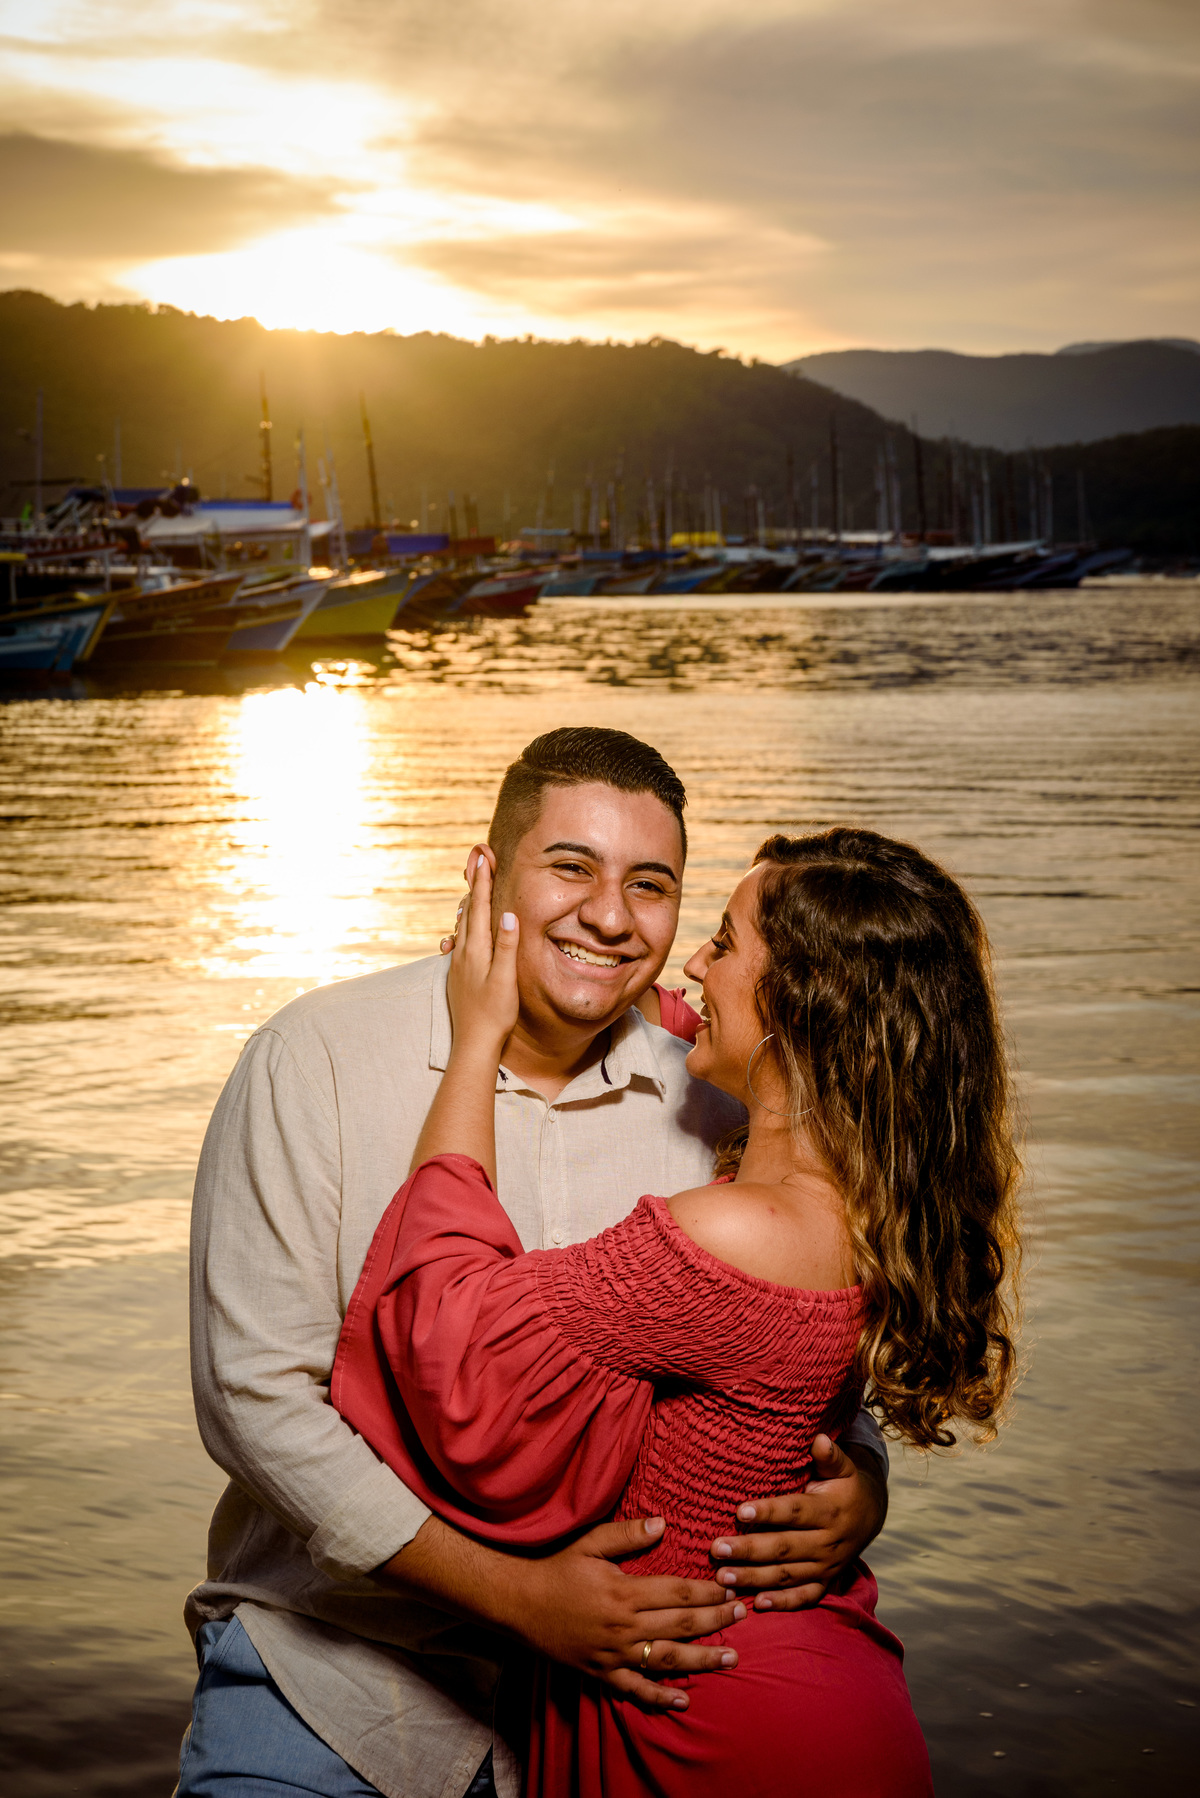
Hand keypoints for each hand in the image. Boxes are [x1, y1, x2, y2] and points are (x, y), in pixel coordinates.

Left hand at [445, 849, 518, 1056]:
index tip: (483, 858)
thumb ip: (507, 946)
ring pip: (462, 926)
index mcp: (476, 951)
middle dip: (474, 885)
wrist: (474, 1044)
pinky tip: (460, 931)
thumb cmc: (494, 1014)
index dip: (482, 882)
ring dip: (468, 904)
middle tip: (477, 862)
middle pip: (467, 911)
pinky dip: (464, 927)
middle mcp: (463, 954)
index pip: (479, 908)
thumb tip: (510, 914)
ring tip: (471, 888)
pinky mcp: (458, 976)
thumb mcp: (505, 979)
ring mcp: (458, 965)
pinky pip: (460, 942)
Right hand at [518, 1516, 744, 1710]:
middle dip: (716, 1621)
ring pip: (667, 1659)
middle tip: (744, 1615)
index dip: (708, 1592)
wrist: (518, 1603)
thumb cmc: (555, 1567)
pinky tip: (684, 1700)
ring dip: (702, 1659)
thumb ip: (627, 1535)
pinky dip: (660, 1696)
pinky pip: (635, 1689)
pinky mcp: (601, 1672)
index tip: (731, 1587)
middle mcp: (623, 1627)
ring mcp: (613, 1654)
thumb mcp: (589, 1542)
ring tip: (731, 1657)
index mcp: (624, 1592)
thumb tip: (663, 1524)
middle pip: (680, 1626)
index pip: (678, 1593)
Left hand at [709, 1435, 887, 1610]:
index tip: (739, 1511)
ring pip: (787, 1575)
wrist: (871, 1515)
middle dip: (749, 1550)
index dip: (768, 1512)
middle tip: (716, 1549)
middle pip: (784, 1548)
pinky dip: (782, 1603)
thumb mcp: (843, 1468)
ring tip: (722, 1577)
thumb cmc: (845, 1485)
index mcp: (829, 1511)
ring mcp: (826, 1566)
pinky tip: (757, 1604)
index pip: (794, 1512)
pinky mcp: (825, 1583)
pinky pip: (804, 1597)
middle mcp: (827, 1542)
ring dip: (754, 1578)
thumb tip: (820, 1438)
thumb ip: (830, 1456)